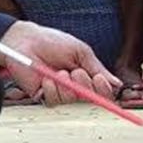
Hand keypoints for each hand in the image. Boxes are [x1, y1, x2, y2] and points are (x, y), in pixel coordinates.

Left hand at [0, 20, 119, 106]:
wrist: (26, 41)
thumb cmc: (52, 42)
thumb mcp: (80, 51)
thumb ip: (97, 68)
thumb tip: (116, 84)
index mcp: (86, 74)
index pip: (101, 91)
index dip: (104, 90)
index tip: (99, 79)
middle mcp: (75, 86)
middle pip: (89, 99)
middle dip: (84, 86)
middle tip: (76, 71)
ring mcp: (59, 91)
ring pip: (71, 100)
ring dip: (67, 86)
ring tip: (59, 72)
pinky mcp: (43, 95)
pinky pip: (54, 101)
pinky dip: (52, 89)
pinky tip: (47, 78)